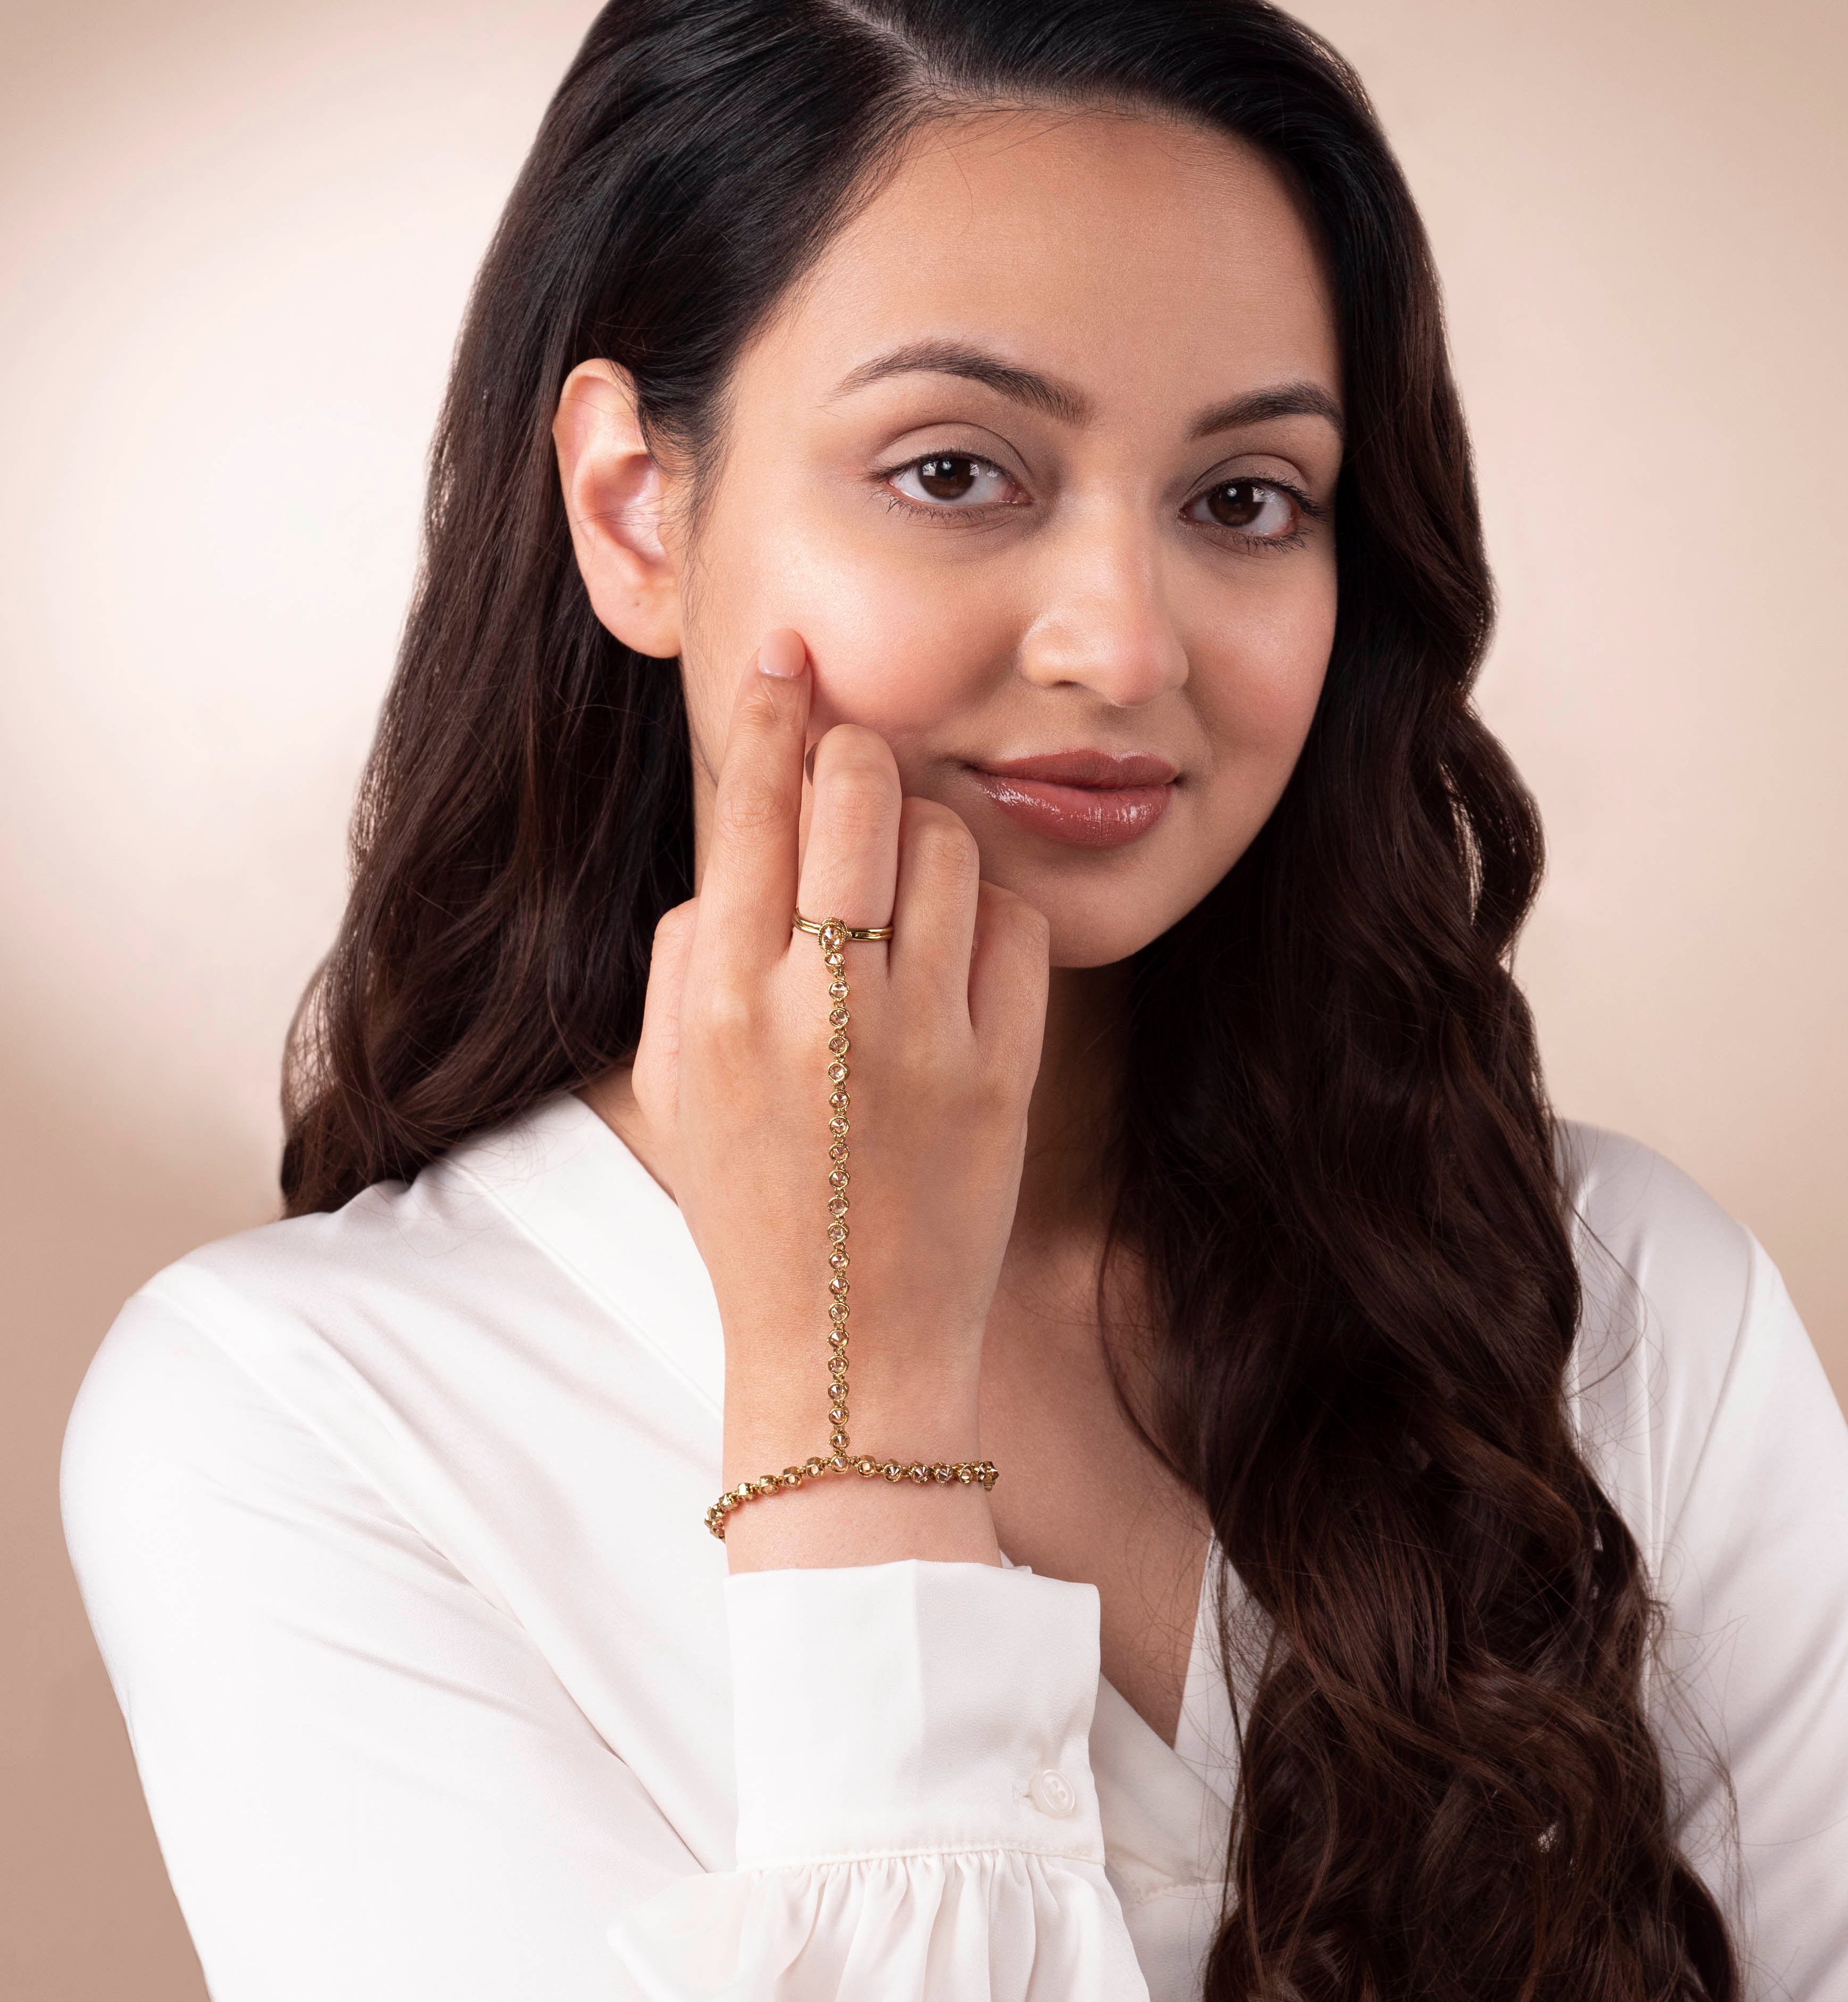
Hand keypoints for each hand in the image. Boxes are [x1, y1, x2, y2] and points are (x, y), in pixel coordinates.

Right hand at [632, 630, 1049, 1569]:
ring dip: (931, 838)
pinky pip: (1017, 930)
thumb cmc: (749, 1209)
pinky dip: (992, 918)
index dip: (768, 707)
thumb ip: (690, 949)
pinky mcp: (1003, 1073)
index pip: (746, 804)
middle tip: (856, 763)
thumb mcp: (677, 1081)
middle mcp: (821, 1004)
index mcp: (721, 999)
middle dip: (859, 751)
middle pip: (859, 791)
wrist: (844, 1353)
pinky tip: (959, 958)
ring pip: (953, 846)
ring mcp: (921, 1037)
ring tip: (905, 890)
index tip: (786, 648)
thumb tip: (745, 846)